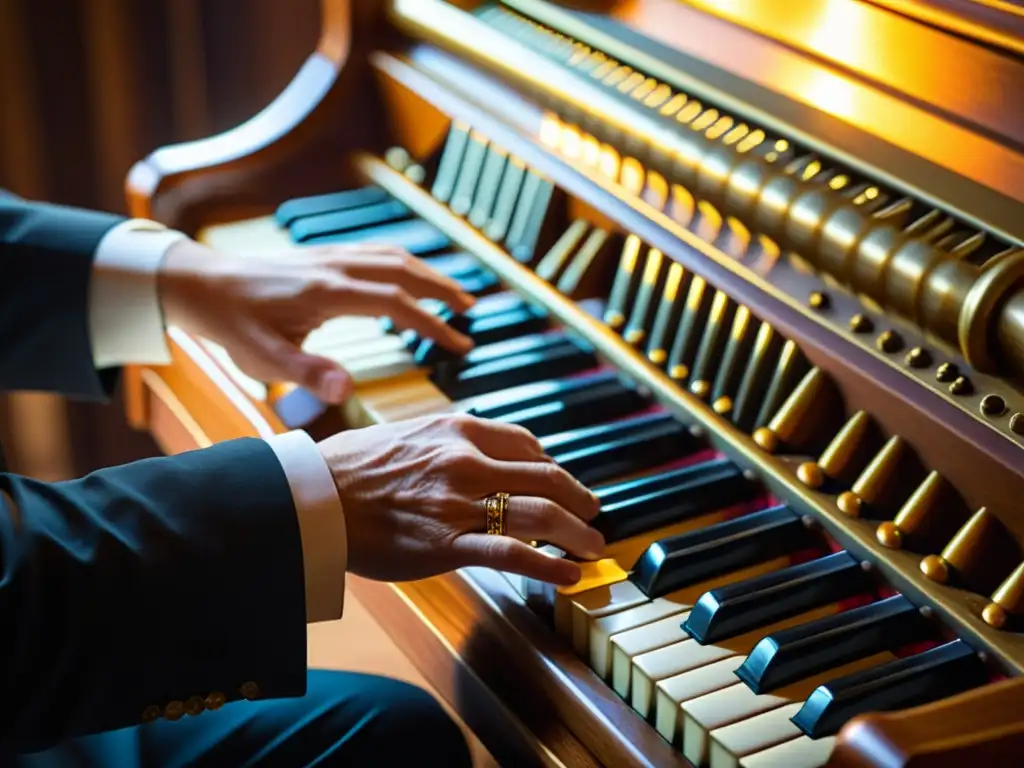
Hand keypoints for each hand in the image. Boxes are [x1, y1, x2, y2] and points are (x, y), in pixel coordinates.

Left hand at [158, 239, 475, 402]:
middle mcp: (334, 266)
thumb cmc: (229, 324)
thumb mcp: (261, 358)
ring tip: (455, 295)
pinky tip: (412, 277)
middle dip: (443, 290)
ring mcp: (330, 256)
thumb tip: (346, 390)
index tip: (459, 344)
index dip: (432, 324)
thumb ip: (305, 374)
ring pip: (393, 256)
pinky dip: (405, 263)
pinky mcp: (323, 255)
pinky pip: (376, 253)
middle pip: (405, 270)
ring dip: (429, 273)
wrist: (198, 282)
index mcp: (326, 292)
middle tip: (472, 312)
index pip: (396, 304)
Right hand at [317, 413, 605, 584]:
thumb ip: (452, 441)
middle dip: (581, 501)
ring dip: (578, 534)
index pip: (528, 446)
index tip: (565, 486)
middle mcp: (468, 461)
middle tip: (594, 516)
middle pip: (548, 479)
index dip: (557, 469)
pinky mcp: (446, 544)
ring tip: (593, 548)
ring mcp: (459, 503)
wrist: (312, 496)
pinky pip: (512, 554)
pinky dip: (549, 566)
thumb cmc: (353, 466)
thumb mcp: (410, 433)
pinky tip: (568, 576)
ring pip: (541, 515)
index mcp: (459, 430)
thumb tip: (485, 456)